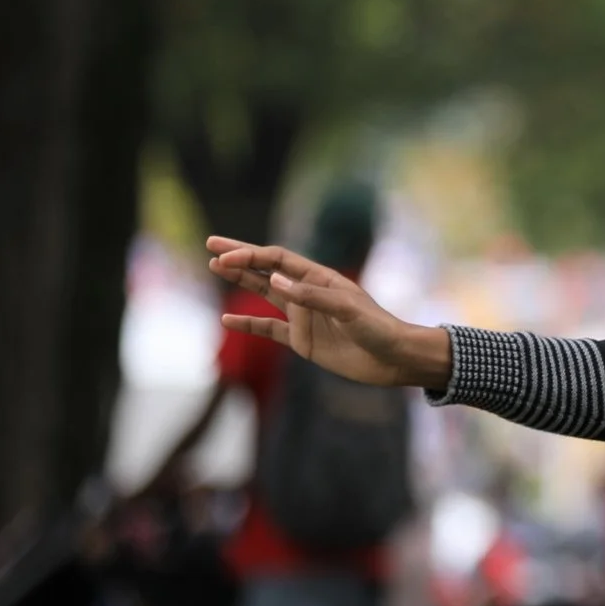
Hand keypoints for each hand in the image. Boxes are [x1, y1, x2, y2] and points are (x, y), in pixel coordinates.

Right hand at [205, 237, 451, 389]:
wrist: (394, 359)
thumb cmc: (378, 329)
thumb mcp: (348, 310)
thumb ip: (311, 297)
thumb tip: (273, 280)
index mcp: (320, 279)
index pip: (278, 260)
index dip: (250, 255)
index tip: (225, 256)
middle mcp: (308, 293)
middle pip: (266, 270)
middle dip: (240, 257)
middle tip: (210, 245)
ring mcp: (303, 317)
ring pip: (264, 294)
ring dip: (241, 282)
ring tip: (215, 268)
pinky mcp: (302, 340)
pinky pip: (269, 329)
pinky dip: (248, 325)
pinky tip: (227, 320)